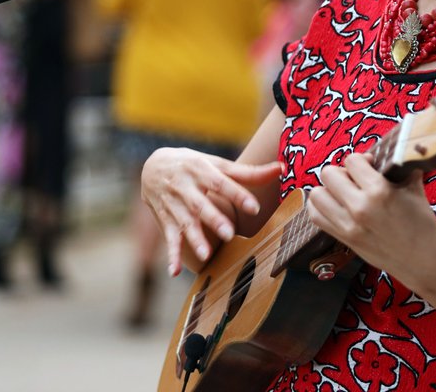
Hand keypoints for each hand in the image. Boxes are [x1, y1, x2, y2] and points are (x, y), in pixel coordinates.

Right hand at [140, 148, 279, 275]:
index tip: (255, 208)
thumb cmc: (194, 165)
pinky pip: (168, 238)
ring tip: (206, 255)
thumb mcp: (217, 163)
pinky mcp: (165, 219)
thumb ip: (248, 172)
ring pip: (185, 223)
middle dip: (214, 219)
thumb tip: (282, 168)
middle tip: (229, 234)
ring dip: (194, 239)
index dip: (238, 195)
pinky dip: (171, 255)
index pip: (221, 183)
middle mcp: (185, 187)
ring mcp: (174, 204)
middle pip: (200, 205)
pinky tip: (175, 271)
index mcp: (201, 170)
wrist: (152, 165)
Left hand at [305, 153, 435, 286]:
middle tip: (354, 180)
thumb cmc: (423, 223)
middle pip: (328, 174)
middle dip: (341, 172)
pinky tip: (335, 206)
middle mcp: (359, 208)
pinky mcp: (344, 239)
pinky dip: (321, 207)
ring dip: (328, 190)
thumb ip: (399, 168)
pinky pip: (316, 217)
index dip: (361, 159)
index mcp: (379, 191)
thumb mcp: (414, 188)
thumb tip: (393, 151)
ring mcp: (349, 226)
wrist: (424, 261)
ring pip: (317, 195)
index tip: (370, 166)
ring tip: (342, 193)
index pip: (352, 161)